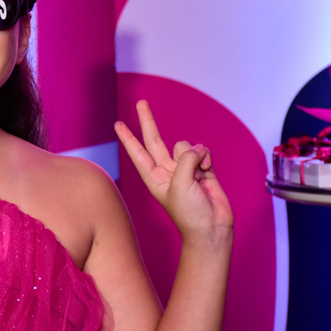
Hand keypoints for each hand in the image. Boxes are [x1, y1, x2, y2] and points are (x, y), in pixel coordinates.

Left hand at [114, 100, 232, 238]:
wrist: (212, 228)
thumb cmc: (189, 213)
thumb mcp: (179, 184)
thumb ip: (185, 160)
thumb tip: (197, 148)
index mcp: (153, 177)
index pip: (137, 152)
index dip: (127, 137)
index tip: (118, 124)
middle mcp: (166, 170)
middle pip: (155, 139)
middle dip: (148, 121)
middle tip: (141, 103)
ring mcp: (184, 169)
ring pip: (186, 146)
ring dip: (194, 154)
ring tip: (199, 173)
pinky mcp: (203, 169)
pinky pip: (203, 151)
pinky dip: (207, 157)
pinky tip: (208, 170)